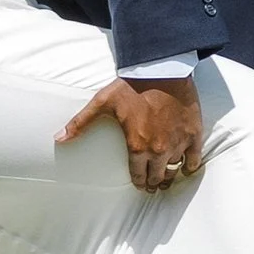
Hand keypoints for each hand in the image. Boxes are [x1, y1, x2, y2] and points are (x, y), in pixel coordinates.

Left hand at [59, 72, 202, 194]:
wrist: (161, 69)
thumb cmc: (130, 86)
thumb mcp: (102, 102)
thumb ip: (81, 123)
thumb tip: (59, 138)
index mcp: (137, 146)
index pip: (138, 176)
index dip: (138, 182)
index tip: (139, 184)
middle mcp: (158, 149)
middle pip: (157, 178)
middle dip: (153, 183)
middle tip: (151, 184)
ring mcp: (177, 143)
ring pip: (173, 170)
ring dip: (169, 175)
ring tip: (167, 178)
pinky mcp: (193, 134)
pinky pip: (194, 160)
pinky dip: (190, 166)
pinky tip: (186, 167)